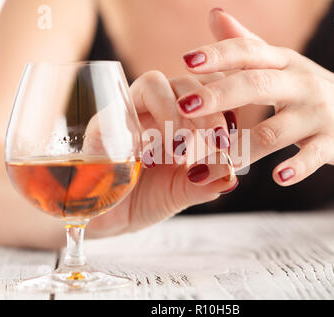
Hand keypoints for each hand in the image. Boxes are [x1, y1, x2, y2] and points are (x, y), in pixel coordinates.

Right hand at [87, 72, 237, 236]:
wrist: (107, 218)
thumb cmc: (147, 198)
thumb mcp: (183, 193)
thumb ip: (208, 183)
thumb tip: (232, 175)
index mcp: (183, 121)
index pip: (208, 89)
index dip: (224, 101)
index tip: (230, 135)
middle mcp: (158, 110)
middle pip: (186, 81)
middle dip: (206, 108)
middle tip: (215, 140)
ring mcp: (129, 113)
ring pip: (153, 83)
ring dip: (172, 112)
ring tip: (178, 150)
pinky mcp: (101, 125)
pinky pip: (118, 110)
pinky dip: (136, 131)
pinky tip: (146, 158)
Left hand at [176, 9, 333, 185]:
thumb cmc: (312, 91)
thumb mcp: (282, 64)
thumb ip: (247, 44)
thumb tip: (213, 13)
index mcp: (282, 62)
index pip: (247, 52)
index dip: (217, 55)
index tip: (186, 63)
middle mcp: (300, 82)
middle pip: (255, 85)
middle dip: (219, 95)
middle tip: (185, 107)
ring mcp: (319, 111)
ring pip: (274, 130)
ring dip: (243, 147)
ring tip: (217, 162)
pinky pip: (314, 154)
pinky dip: (297, 167)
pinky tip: (278, 178)